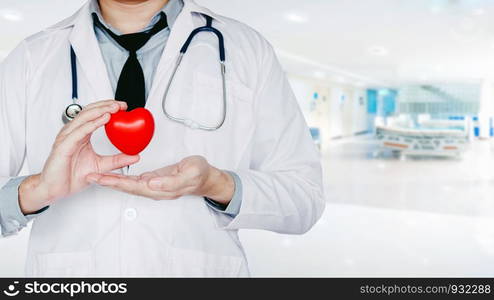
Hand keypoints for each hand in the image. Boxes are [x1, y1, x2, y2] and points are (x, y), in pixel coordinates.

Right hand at [19, 100, 139, 213]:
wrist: (55, 189)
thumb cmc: (71, 176)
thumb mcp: (101, 166)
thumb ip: (117, 160)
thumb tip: (135, 156)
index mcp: (81, 135)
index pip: (95, 115)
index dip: (108, 108)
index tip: (124, 107)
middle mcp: (73, 133)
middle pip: (90, 112)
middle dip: (106, 105)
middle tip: (121, 104)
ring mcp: (67, 138)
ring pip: (84, 118)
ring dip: (100, 111)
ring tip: (114, 108)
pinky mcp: (64, 146)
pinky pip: (79, 132)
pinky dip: (92, 124)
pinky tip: (103, 119)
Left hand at [87, 156, 234, 203]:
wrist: (206, 176)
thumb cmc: (200, 174)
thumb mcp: (189, 174)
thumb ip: (171, 181)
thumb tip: (150, 184)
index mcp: (160, 189)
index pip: (133, 186)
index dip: (116, 182)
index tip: (101, 178)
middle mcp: (154, 189)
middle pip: (126, 187)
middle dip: (107, 182)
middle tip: (90, 176)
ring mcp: (153, 185)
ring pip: (128, 183)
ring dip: (111, 180)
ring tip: (96, 175)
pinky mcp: (154, 179)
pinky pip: (134, 179)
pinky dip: (121, 175)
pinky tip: (114, 172)